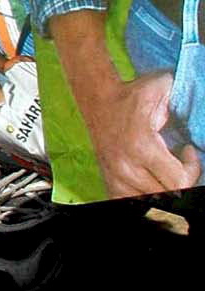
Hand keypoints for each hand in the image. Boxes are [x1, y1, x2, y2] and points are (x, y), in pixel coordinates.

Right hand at [83, 71, 200, 196]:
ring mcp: (116, 176)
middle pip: (168, 195)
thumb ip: (181, 97)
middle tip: (180, 164)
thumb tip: (196, 104)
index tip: (188, 151)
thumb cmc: (131, 94)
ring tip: (166, 171)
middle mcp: (126, 166)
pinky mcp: (110, 182)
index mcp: (140, 145)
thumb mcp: (159, 87)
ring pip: (151, 201)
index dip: (192, 170)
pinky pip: (131, 203)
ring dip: (164, 189)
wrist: (96, 97)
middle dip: (181, 181)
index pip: (179, 181)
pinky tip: (152, 182)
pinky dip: (146, 197)